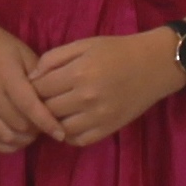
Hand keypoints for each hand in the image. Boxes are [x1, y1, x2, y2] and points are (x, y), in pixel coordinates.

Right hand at [0, 20, 67, 154]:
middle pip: (20, 125)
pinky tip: (16, 139)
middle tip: (45, 123)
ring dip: (23, 139)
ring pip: (6, 137)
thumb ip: (40, 76)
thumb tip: (53, 99)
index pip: (29, 106)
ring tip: (32, 132)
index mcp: (6, 76)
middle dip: (37, 129)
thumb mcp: (23, 52)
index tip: (60, 133)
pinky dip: (6, 146)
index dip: (47, 123)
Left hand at [31, 31, 185, 147]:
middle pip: (47, 110)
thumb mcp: (83, 45)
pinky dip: (69, 134)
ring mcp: (98, 117)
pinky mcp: (108, 129)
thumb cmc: (117, 50)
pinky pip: (78, 140)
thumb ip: (53, 58)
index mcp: (78, 73)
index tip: (33, 86)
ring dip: (53, 122)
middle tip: (43, 99)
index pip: (39, 89)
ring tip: (56, 111)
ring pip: (59, 128)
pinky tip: (70, 122)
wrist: (154, 65)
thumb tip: (31, 78)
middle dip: (40, 105)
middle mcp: (86, 97)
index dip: (31, 88)